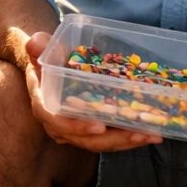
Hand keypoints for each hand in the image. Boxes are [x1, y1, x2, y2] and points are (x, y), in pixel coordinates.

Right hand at [23, 31, 160, 152]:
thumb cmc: (48, 59)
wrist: (49, 70)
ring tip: (151, 135)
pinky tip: (149, 133)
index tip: (99, 127)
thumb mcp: (43, 50)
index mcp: (45, 106)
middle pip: (86, 139)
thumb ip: (41, 46)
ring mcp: (74, 132)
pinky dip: (127, 138)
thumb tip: (35, 42)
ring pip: (100, 143)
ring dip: (126, 141)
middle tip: (138, 133)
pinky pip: (108, 140)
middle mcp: (58, 125)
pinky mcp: (88, 133)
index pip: (58, 122)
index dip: (77, 127)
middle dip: (114, 139)